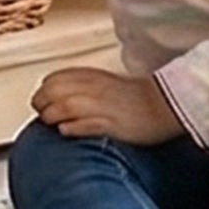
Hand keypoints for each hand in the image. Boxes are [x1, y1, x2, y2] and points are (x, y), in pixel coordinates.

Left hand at [30, 65, 182, 144]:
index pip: (53, 79)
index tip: (44, 103)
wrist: (166, 105)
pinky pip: (82, 125)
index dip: (44, 92)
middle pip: (52, 91)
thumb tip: (62, 100)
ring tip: (53, 125)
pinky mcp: (110, 124)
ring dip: (52, 116)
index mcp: (91, 76)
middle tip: (43, 115)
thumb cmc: (140, 99)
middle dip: (41, 104)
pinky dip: (70, 128)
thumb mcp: (106, 84)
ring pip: (63, 106)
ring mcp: (100, 105)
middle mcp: (92, 88)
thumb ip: (83, 88)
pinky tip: (67, 132)